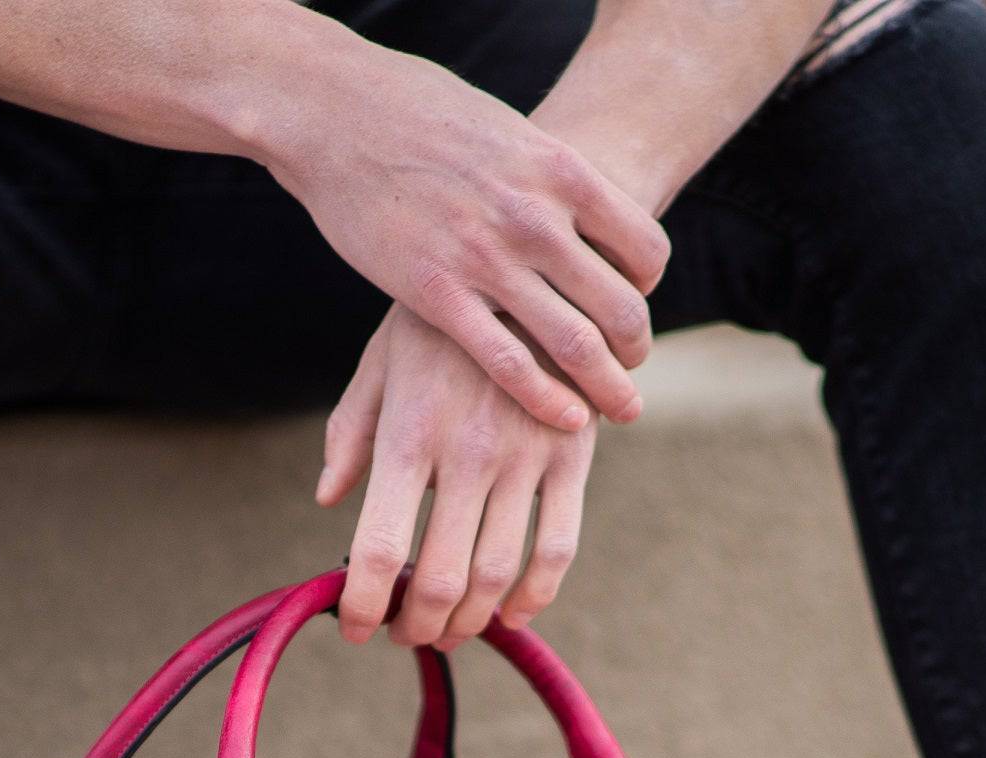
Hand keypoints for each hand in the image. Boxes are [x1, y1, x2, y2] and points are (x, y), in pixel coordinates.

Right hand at [264, 46, 666, 432]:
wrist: (337, 111)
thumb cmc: (420, 113)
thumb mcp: (508, 130)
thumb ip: (546, 175)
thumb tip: (577, 201)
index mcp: (561, 170)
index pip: (644, 247)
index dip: (648, 285)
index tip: (633, 300)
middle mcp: (535, 216)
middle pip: (621, 305)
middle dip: (636, 349)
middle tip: (633, 370)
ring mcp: (487, 259)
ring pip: (576, 343)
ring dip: (608, 385)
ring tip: (619, 408)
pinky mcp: (438, 294)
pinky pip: (509, 363)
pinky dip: (548, 399)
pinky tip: (567, 419)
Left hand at [320, 305, 597, 647]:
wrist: (535, 264)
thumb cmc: (442, 321)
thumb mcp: (382, 362)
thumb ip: (353, 433)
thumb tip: (330, 500)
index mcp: (410, 432)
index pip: (380, 547)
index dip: (363, 604)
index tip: (355, 629)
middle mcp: (468, 451)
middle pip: (439, 578)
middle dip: (415, 625)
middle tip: (403, 634)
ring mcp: (526, 456)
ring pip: (497, 577)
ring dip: (468, 622)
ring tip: (447, 630)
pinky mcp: (572, 457)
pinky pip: (558, 549)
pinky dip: (533, 599)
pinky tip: (511, 615)